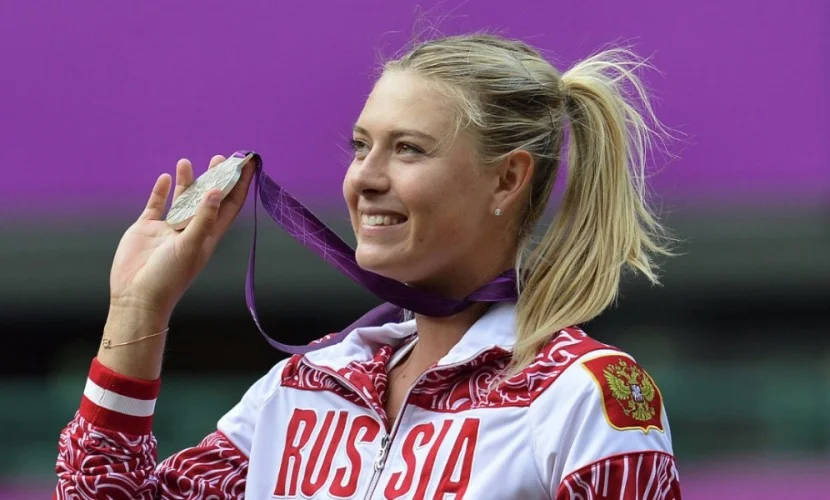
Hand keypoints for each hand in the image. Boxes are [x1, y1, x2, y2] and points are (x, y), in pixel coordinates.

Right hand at [108, 154, 255, 320]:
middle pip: (208, 199)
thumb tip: (218, 192)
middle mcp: (191, 230)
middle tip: (220, 158)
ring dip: (186, 181)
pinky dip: (160, 191)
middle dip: (215, 179)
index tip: (245, 166)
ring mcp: (168, 229)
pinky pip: (156, 205)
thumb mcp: (191, 246)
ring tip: (186, 161)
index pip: (230, 206)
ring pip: (181, 199)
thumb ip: (204, 218)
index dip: (239, 186)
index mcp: (208, 236)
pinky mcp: (147, 229)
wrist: (136, 296)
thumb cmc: (169, 277)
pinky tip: (164, 177)